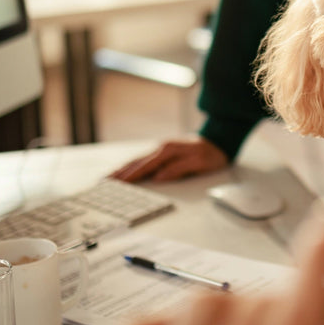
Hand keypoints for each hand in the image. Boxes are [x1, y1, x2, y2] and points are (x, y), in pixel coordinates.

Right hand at [111, 138, 227, 183]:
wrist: (219, 141)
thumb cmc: (210, 154)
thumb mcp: (198, 163)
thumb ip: (178, 170)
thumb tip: (159, 177)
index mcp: (168, 151)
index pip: (145, 166)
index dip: (131, 176)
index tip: (117, 183)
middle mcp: (161, 148)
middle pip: (136, 162)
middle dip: (120, 172)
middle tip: (104, 181)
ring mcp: (161, 149)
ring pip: (138, 161)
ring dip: (123, 169)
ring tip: (109, 176)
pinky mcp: (163, 153)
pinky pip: (144, 160)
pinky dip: (132, 166)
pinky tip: (126, 170)